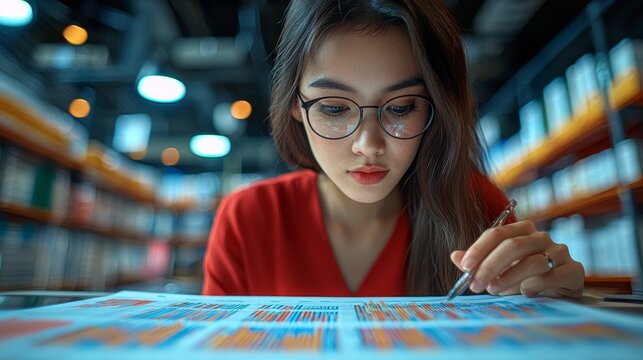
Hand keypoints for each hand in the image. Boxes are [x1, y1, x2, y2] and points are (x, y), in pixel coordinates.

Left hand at [450, 220, 584, 298]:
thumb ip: (479, 262)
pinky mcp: (574, 270)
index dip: (479, 249)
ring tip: (494, 290)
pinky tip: (525, 292)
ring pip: (532, 261)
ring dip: (508, 277)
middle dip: (490, 266)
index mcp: (522, 230)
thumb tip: (455, 256)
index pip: (497, 233)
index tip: (465, 267)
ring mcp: (560, 252)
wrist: (559, 293)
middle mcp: (541, 237)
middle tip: (476, 285)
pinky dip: (536, 284)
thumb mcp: (498, 269)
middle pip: (513, 245)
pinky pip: (554, 274)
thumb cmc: (525, 277)